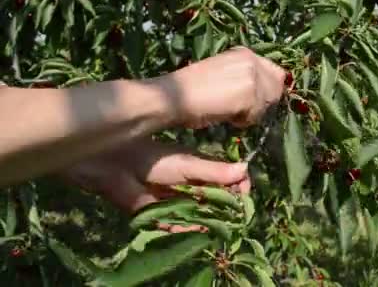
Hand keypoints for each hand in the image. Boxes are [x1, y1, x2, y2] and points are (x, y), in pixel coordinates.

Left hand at [60, 138, 250, 214]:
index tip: (244, 196)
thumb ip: (215, 172)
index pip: (227, 180)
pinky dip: (189, 230)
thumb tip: (246, 169)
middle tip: (235, 217)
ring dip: (210, 222)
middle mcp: (191, 186)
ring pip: (200, 215)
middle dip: (227, 209)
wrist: (116, 167)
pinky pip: (181, 226)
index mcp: (200, 170)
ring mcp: (178, 202)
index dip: (238, 187)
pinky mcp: (162, 216)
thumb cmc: (154, 158)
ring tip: (219, 228)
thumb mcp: (188, 165)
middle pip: (216, 200)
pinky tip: (198, 232)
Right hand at [166, 47, 286, 128]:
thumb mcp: (221, 74)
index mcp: (244, 52)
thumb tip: (264, 92)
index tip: (252, 101)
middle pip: (276, 87)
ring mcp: (252, 76)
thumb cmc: (190, 89)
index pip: (274, 72)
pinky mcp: (250, 95)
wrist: (173, 97)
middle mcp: (252, 59)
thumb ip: (243, 77)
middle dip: (263, 102)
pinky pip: (257, 116)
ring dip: (252, 113)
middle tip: (239, 110)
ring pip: (268, 103)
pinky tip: (226, 117)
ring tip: (229, 112)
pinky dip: (243, 121)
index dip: (267, 89)